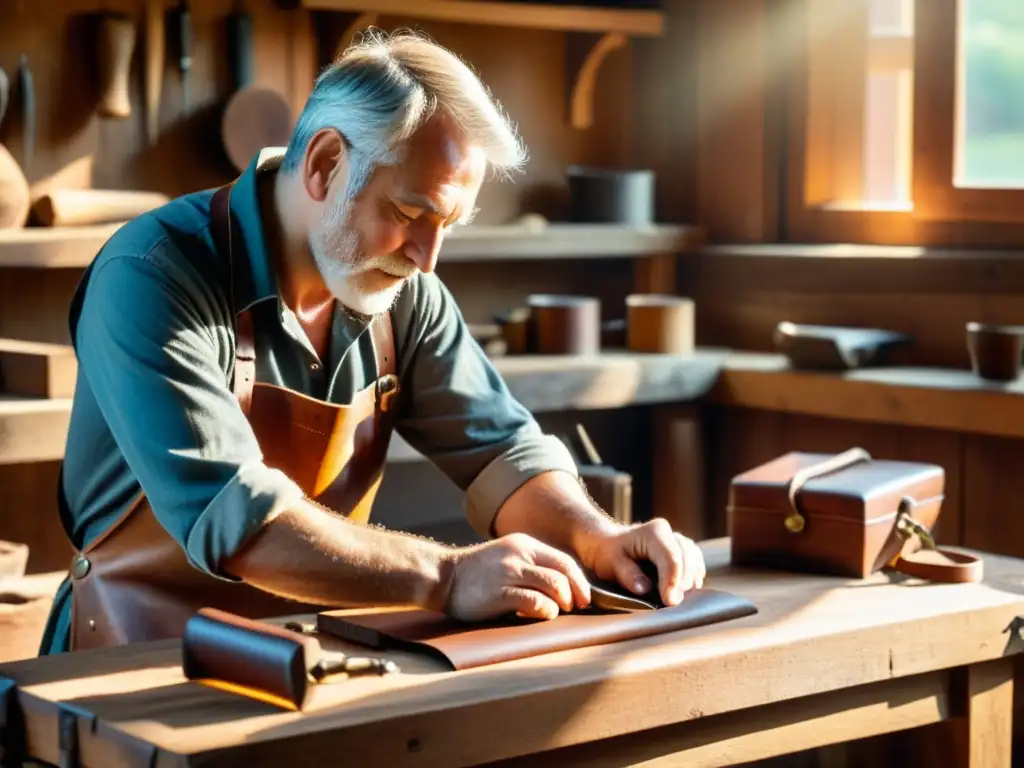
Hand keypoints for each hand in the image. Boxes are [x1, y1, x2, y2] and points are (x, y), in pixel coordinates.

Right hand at [444, 533, 591, 621]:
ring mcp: (509, 572)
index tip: (583, 598)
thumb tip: (564, 588)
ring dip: (562, 603)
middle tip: (574, 608)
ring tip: (556, 611)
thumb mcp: (507, 558)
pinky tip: (539, 615)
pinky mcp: (499, 593)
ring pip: (554, 585)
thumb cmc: (478, 574)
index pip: (564, 561)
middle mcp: (519, 555)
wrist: (443, 576)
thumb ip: (531, 567)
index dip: (579, 581)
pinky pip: (534, 602)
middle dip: (576, 593)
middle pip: (564, 572)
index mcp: (524, 545)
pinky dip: (545, 611)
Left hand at [579, 519, 705, 606]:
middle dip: (682, 583)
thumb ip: (628, 575)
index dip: (672, 581)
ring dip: (690, 580)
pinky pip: (695, 561)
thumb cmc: (610, 555)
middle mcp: (668, 532)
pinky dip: (694, 576)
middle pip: (687, 558)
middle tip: (672, 604)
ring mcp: (677, 539)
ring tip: (677, 597)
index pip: (670, 558)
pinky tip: (685, 590)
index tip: (669, 602)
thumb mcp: (610, 564)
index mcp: (652, 532)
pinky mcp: (683, 549)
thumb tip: (645, 588)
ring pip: (694, 558)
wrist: (610, 545)